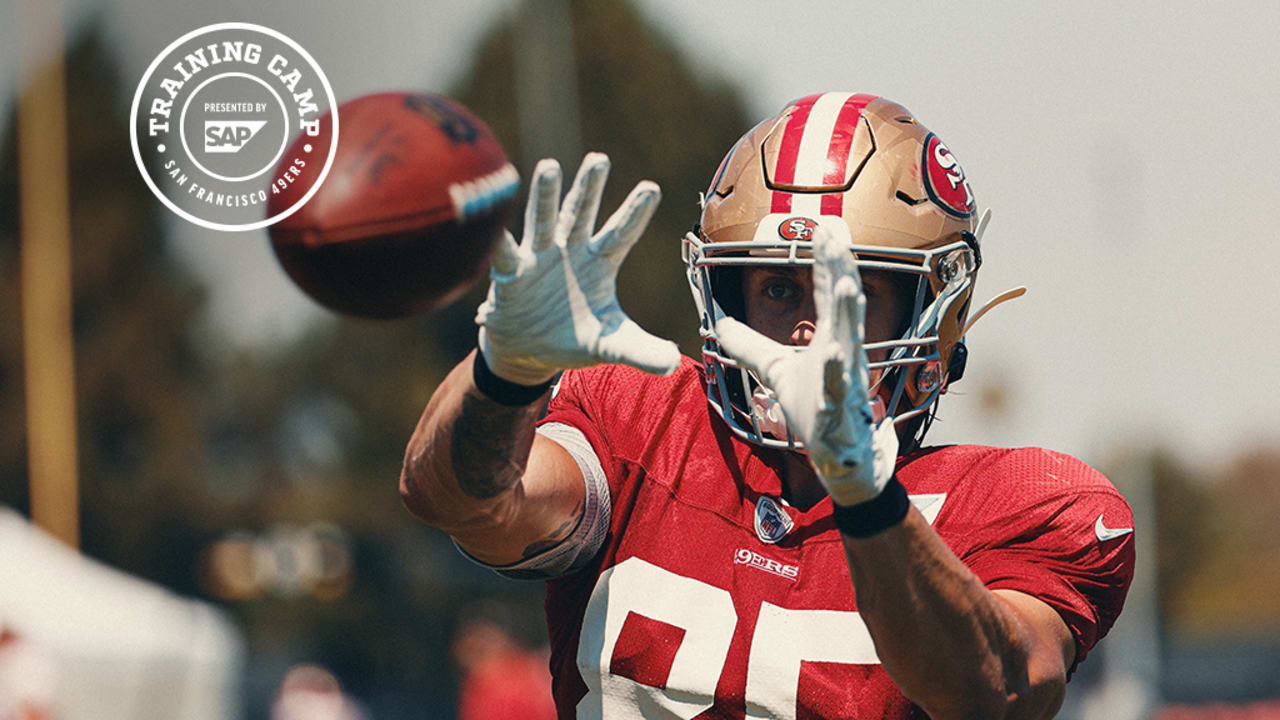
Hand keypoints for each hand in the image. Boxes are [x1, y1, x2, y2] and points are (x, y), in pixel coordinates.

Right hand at [476, 153, 679, 385]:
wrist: (529, 351)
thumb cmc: (574, 338)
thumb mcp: (610, 344)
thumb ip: (641, 350)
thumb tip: (674, 364)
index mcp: (599, 263)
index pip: (621, 235)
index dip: (635, 213)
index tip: (652, 188)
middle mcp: (570, 251)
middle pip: (581, 214)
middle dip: (589, 188)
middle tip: (599, 160)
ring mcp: (539, 257)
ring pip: (543, 221)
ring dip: (545, 197)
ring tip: (549, 167)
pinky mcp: (510, 272)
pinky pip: (503, 252)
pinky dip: (497, 238)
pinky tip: (491, 218)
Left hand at [715, 222, 897, 505]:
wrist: (846, 462)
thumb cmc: (818, 410)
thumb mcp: (777, 372)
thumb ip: (750, 346)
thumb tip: (719, 324)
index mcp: (831, 341)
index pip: (828, 296)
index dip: (826, 263)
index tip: (823, 229)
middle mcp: (845, 354)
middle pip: (843, 307)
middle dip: (841, 272)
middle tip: (837, 237)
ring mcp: (847, 383)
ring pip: (850, 343)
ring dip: (849, 316)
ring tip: (847, 286)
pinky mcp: (842, 413)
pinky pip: (840, 391)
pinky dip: (838, 375)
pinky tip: (836, 356)